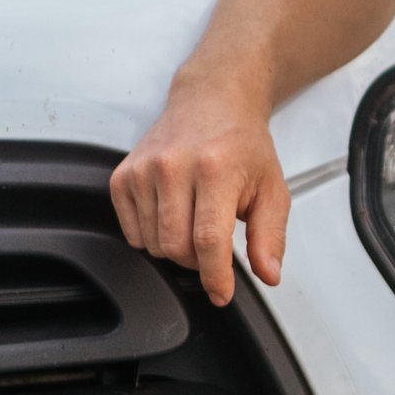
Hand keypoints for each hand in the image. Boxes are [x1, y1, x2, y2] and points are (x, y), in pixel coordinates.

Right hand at [110, 76, 289, 306]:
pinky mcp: (123, 176)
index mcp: (216, 169)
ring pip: (153, 244)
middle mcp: (174, 167)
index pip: (209, 240)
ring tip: (195, 221)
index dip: (215, 276)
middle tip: (214, 244)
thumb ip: (270, 235)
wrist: (212, 101)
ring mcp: (143, 170)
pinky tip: (172, 214)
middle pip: (176, 247)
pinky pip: (133, 232)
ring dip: (176, 248)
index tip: (221, 293)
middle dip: (198, 261)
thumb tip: (268, 273)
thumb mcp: (272, 188)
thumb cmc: (242, 144)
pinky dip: (153, 236)